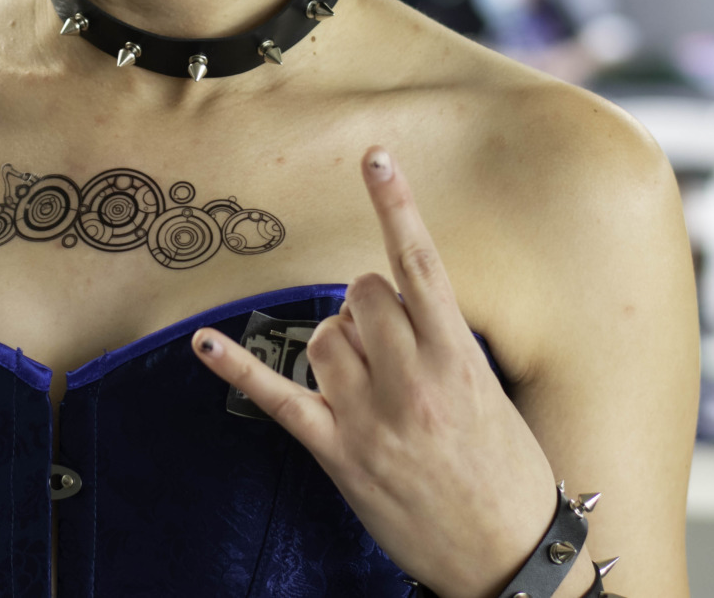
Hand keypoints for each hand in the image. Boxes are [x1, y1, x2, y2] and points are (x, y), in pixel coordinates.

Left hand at [191, 145, 563, 597]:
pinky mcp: (339, 453)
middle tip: (387, 343)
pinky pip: (278, 398)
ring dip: (335, 343)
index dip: (396, 205)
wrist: (508, 556)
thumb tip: (394, 298)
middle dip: (366, 305)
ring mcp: (372, 419)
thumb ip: (440, 339)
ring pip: (323, 335)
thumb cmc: (506, 471)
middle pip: (360, 294)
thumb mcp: (489, 391)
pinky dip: (239, 368)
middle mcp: (413, 383)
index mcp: (458, 360)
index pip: (420, 265)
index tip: (374, 157)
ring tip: (367, 382)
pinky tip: (205, 345)